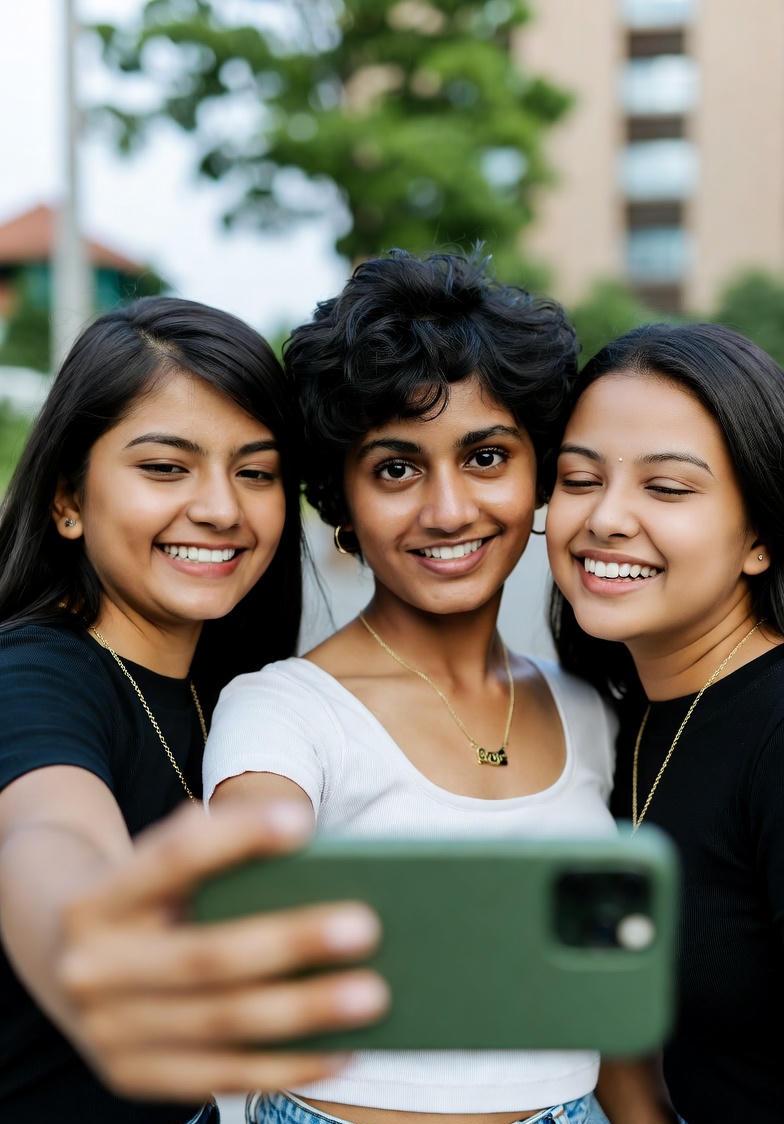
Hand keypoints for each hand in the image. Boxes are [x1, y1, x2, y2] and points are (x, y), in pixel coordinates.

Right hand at [57, 801, 387, 1100]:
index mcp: (100, 899)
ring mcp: (107, 1033)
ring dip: (303, 1013)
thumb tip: (306, 846)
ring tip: (372, 993)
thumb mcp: (153, 861)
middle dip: (290, 943)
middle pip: (205, 956)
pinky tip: (344, 1050)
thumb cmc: (139, 897)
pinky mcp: (130, 1078)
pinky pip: (220, 1078)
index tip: (302, 822)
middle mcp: (93, 969)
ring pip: (220, 1025)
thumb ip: (212, 845)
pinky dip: (287, 1067)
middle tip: (366, 927)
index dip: (235, 838)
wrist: (56, 956)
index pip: (172, 859)